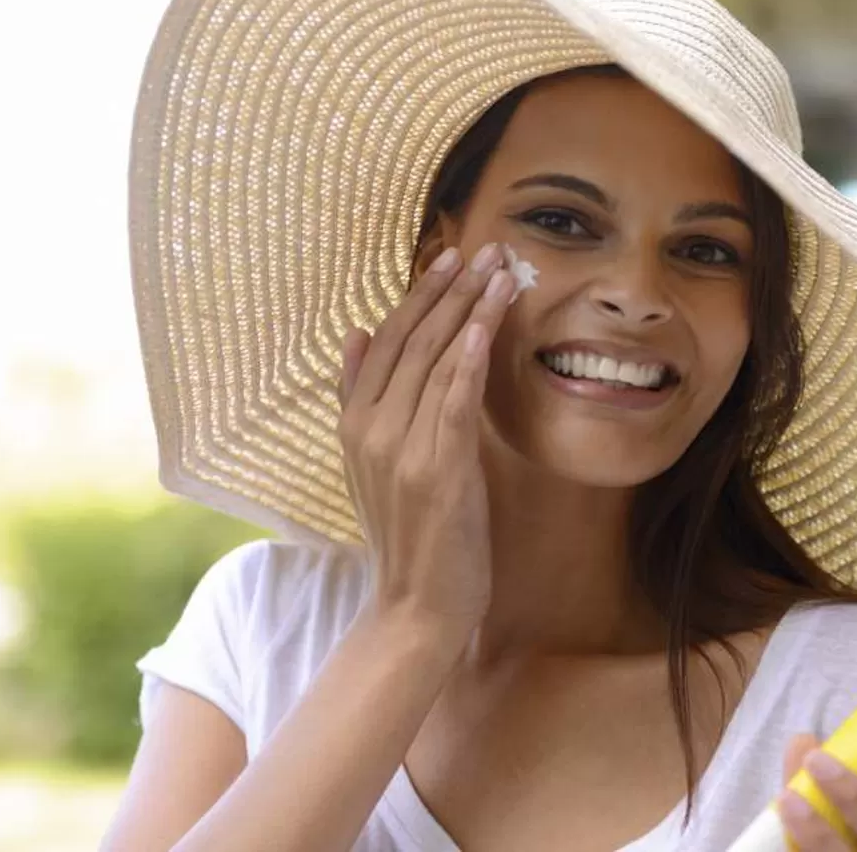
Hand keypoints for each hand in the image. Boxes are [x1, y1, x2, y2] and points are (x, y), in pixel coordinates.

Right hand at [338, 242, 515, 642]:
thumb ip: (363, 398)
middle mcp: (370, 430)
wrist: (415, 606)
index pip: (386, 341)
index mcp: (354, 424)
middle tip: (485, 250)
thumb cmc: (410, 535)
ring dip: (471, 311)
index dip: (419, 296)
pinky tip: (487, 325)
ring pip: (437, 362)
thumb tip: (357, 333)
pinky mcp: (436, 470)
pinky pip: (452, 402)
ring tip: (501, 272)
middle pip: (413, 342)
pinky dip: (468, 359)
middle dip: (451, 291)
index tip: (449, 257)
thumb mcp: (376, 463)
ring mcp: (400, 449)